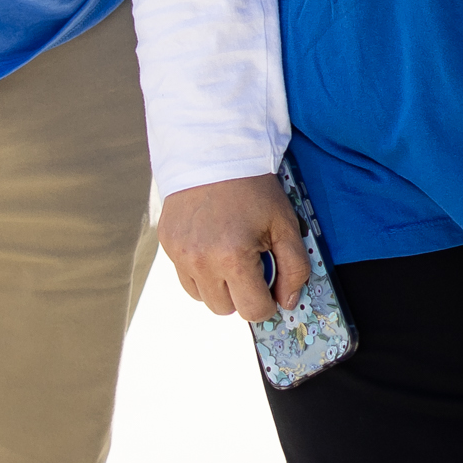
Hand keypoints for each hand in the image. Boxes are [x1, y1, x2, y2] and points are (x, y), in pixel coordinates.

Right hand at [162, 173, 313, 322]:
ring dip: (219, 287)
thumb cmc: (254, 190)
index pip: (253, 310)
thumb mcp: (285, 224)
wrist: (216, 153)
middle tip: (252, 265)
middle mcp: (201, 262)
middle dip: (242, 295)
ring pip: (202, 297)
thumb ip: (295, 268)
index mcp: (233, 258)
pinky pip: (185, 278)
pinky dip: (201, 272)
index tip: (271, 287)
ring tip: (231, 255)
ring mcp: (179, 255)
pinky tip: (212, 246)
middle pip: (225, 309)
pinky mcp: (167, 246)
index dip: (267, 303)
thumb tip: (288, 302)